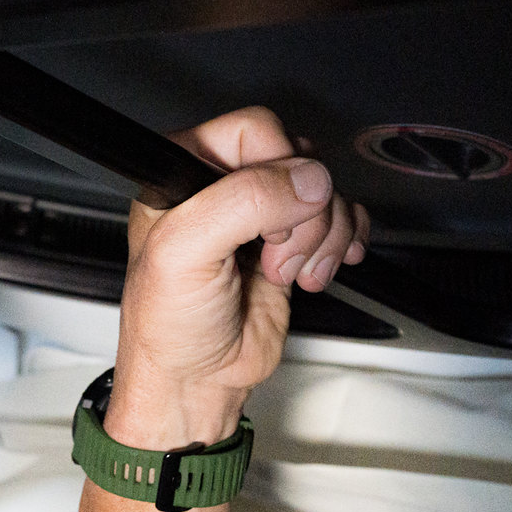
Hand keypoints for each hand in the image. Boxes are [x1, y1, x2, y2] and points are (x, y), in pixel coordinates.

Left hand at [109, 106, 367, 450]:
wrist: (196, 382)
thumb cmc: (168, 326)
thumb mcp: (184, 254)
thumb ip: (242, 203)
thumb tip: (306, 181)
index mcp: (183, 169)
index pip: (255, 129)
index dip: (275, 169)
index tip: (266, 218)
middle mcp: (223, 185)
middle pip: (301, 159)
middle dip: (303, 213)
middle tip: (274, 252)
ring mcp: (262, 215)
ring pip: (326, 191)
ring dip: (323, 236)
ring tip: (286, 273)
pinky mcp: (292, 242)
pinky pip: (343, 216)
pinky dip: (344, 243)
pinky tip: (317, 270)